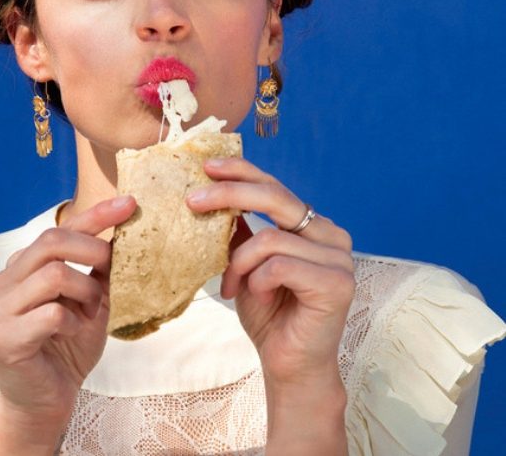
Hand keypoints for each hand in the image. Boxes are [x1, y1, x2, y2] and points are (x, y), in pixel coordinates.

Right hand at [0, 196, 135, 436]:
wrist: (46, 400)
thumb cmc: (68, 345)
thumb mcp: (92, 300)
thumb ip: (101, 270)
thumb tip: (127, 234)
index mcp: (23, 266)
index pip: (60, 228)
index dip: (97, 214)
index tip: (130, 203)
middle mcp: (5, 281)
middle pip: (52, 241)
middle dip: (93, 250)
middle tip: (111, 269)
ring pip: (54, 274)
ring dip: (86, 291)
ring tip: (92, 310)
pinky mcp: (1, 338)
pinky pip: (51, 314)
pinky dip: (74, 321)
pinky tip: (74, 331)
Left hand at [187, 158, 353, 387]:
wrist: (290, 365)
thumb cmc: (269, 313)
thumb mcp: (247, 263)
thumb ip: (241, 231)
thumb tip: (211, 193)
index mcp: (312, 226)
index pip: (275, 186)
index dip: (242, 171)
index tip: (207, 166)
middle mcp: (331, 235)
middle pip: (275, 198)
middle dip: (229, 195)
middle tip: (192, 201)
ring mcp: (339, 258)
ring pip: (269, 238)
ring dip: (239, 263)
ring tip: (232, 285)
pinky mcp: (337, 284)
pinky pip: (278, 266)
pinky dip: (256, 280)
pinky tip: (256, 296)